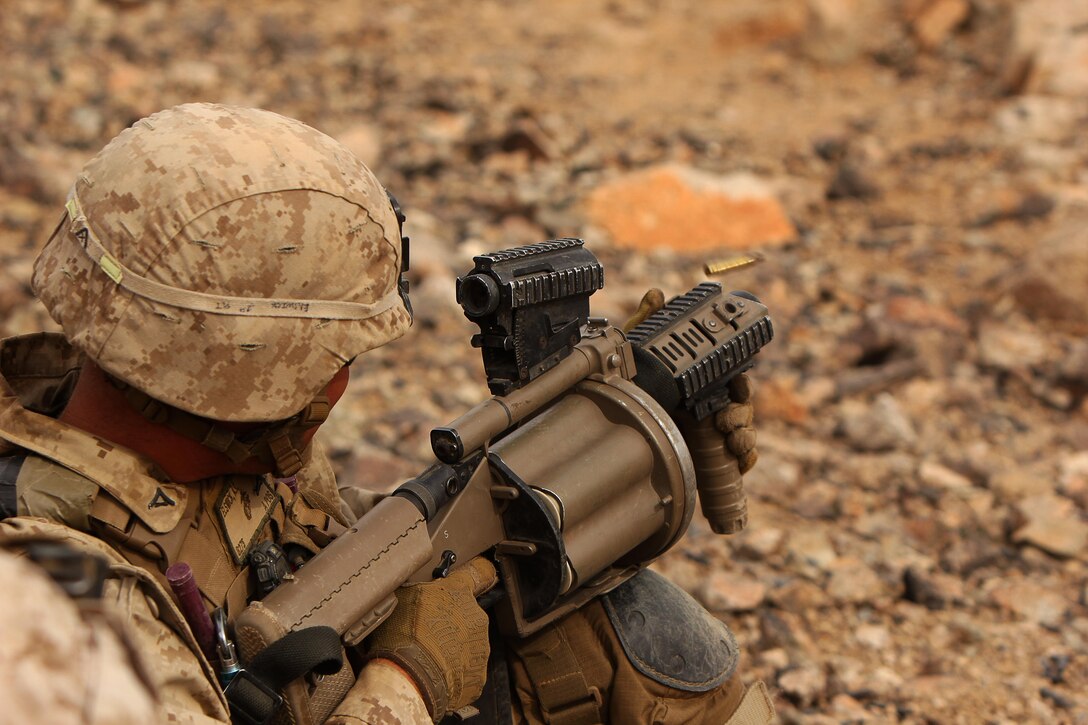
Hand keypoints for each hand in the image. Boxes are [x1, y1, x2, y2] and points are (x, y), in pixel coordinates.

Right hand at [366, 557, 497, 719]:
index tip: (476, 576)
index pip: (480, 572)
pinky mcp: (478, 676)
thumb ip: (422, 589)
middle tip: (429, 631)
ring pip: (468, 642)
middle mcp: (476, 616)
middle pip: (469, 614)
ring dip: (454, 647)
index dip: (478, 573)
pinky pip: (467, 670)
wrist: (410, 678)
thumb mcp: (404, 597)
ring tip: (428, 657)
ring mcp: (480, 648)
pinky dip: (454, 673)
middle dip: (454, 620)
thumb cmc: (403, 634)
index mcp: (459, 592)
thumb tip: (421, 588)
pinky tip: (435, 674)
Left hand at [625, 289, 758, 473]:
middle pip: (744, 406)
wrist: (625, 429)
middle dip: (742, 411)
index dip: (741, 382)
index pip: (735, 379)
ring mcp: (715, 432)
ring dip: (743, 434)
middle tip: (726, 416)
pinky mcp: (713, 456)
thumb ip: (648, 321)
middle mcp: (714, 406)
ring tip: (729, 435)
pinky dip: (745, 458)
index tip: (739, 383)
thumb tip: (656, 293)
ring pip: (744, 431)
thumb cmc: (637, 389)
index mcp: (705, 382)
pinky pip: (740, 457)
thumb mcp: (638, 354)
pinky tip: (739, 458)